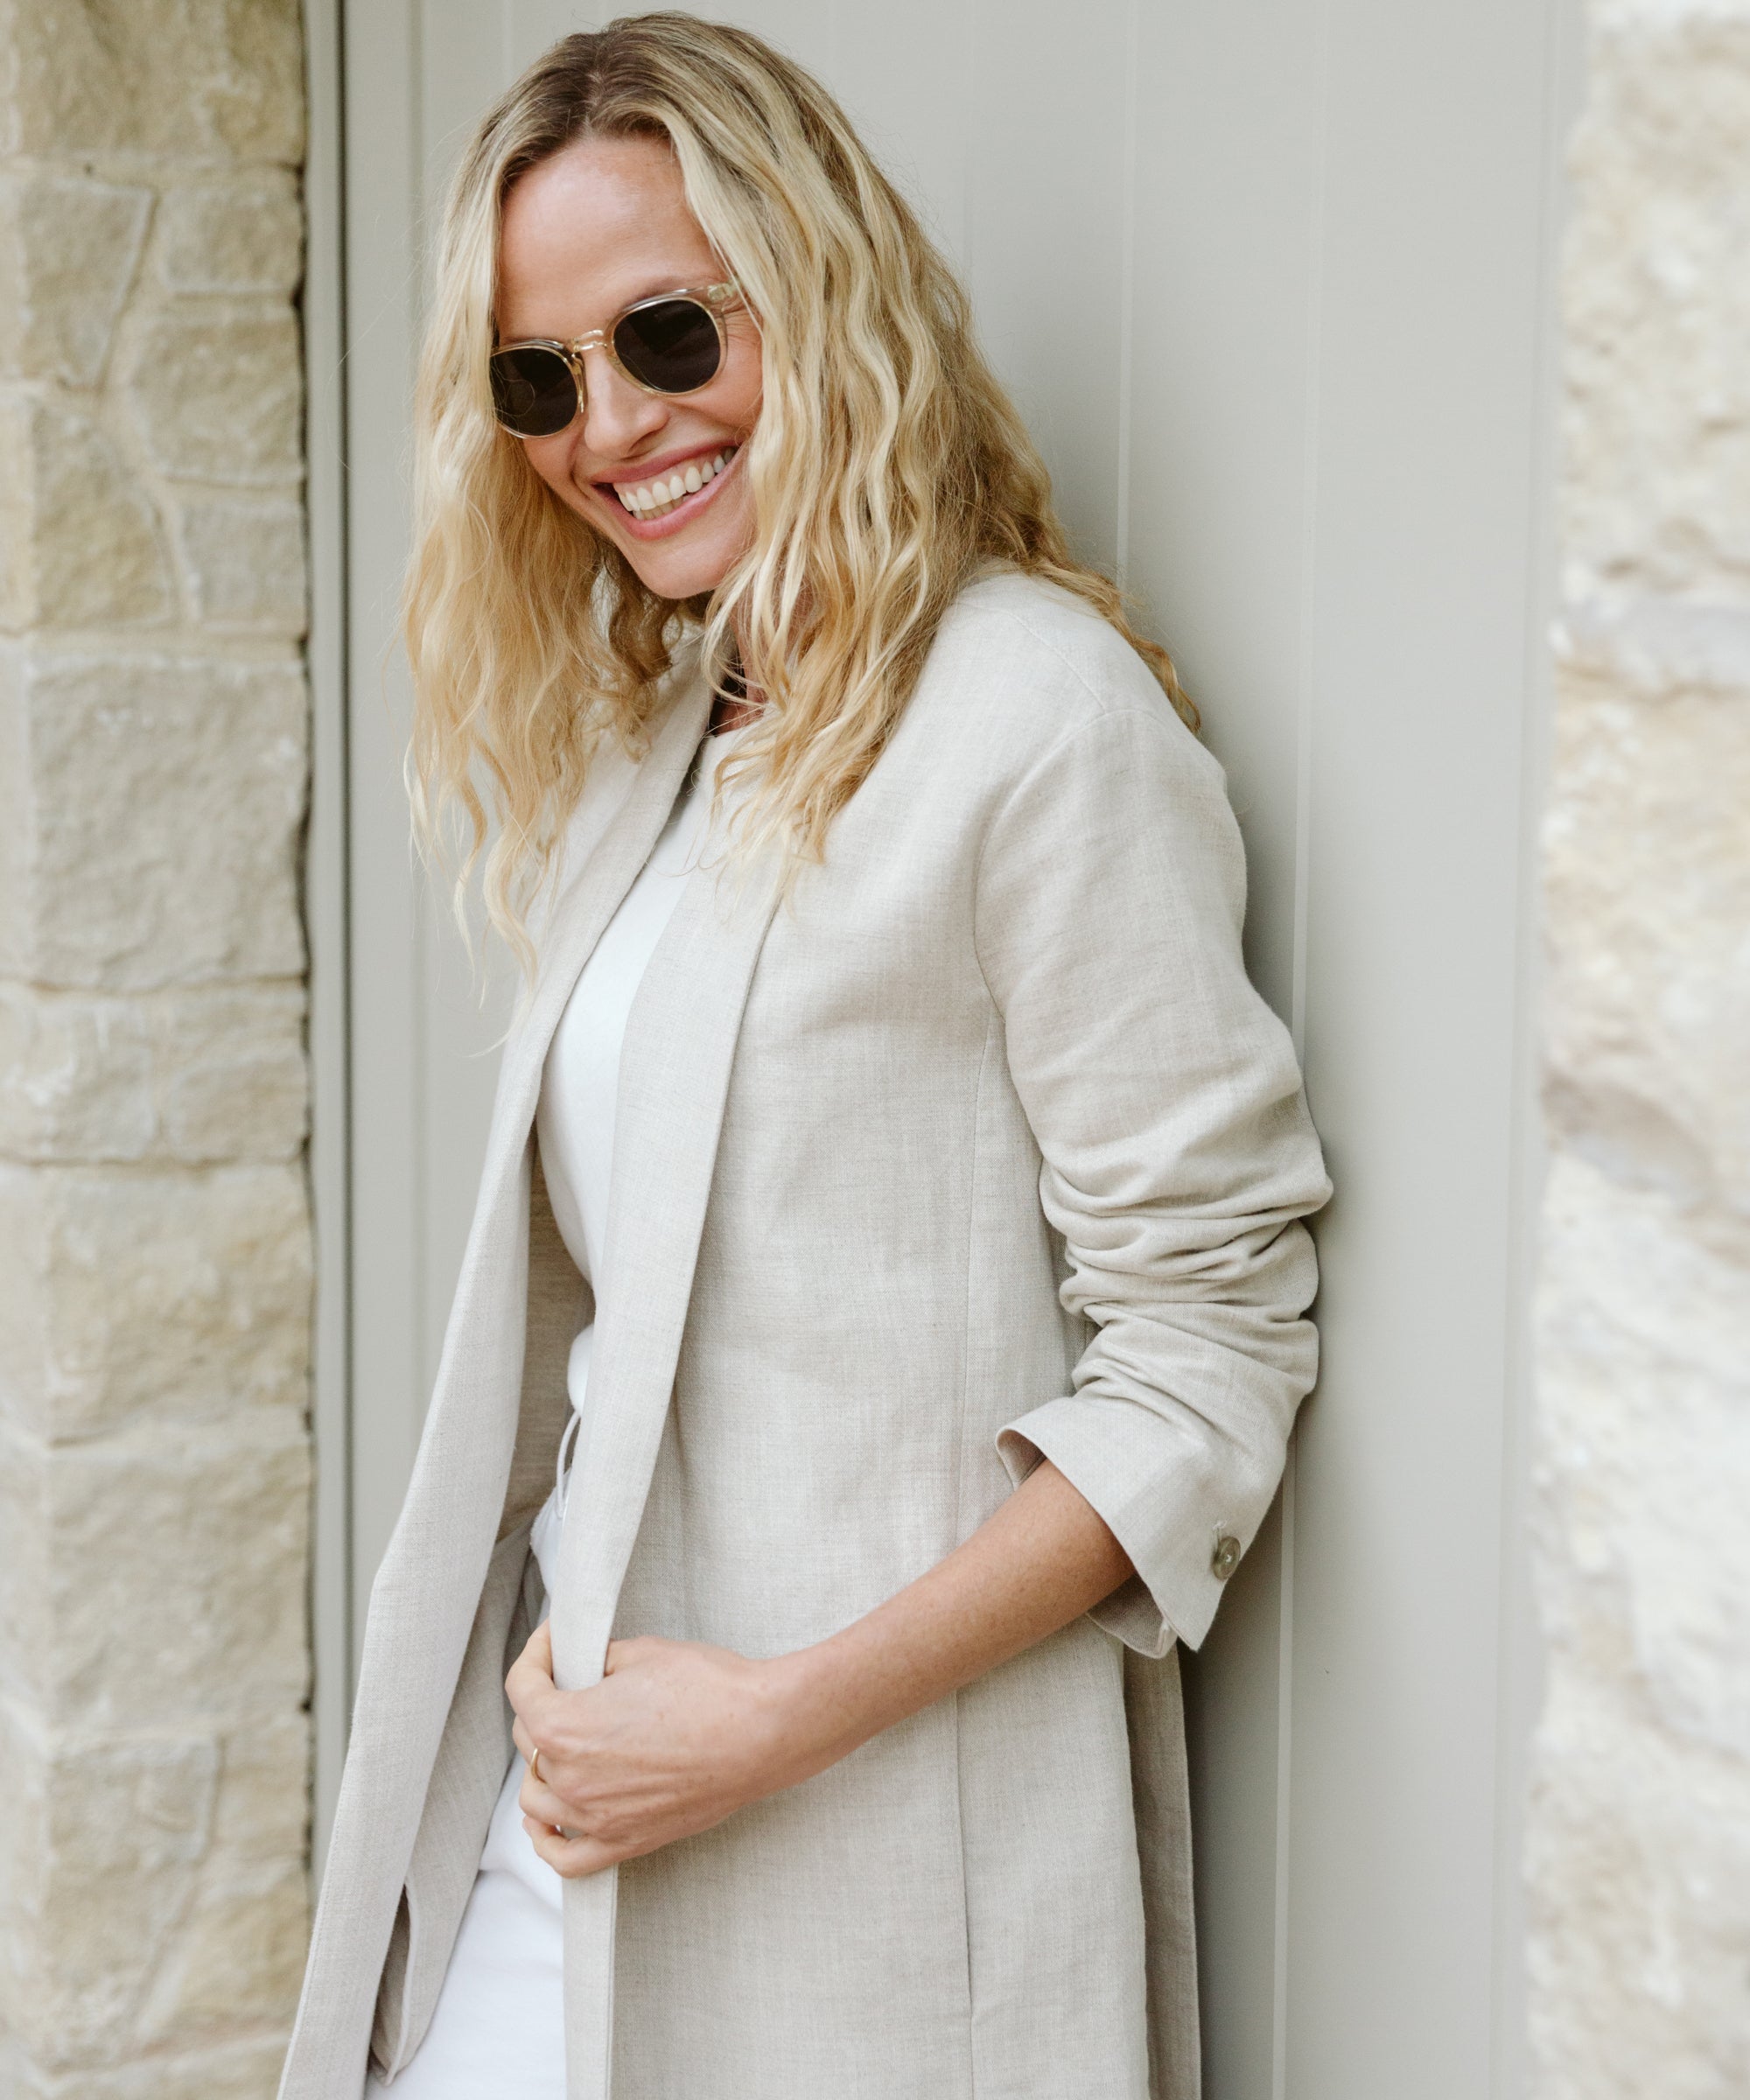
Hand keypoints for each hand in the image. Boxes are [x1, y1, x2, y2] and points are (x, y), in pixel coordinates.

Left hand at [506, 1621, 813, 1878]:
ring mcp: (596, 1817)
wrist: (760, 1732)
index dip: (535, 1653)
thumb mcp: (642, 1653)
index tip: (553, 1642)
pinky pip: (566, 1857)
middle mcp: (571, 1778)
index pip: (522, 1687)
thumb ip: (599, 1662)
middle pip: (528, 1741)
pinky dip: (546, 1841)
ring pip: (536, 1800)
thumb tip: (586, 1668)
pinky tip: (546, 1823)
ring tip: (562, 1744)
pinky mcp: (626, 1841)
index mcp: (565, 1726)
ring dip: (540, 1766)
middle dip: (543, 1702)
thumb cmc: (708, 1689)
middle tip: (571, 1681)